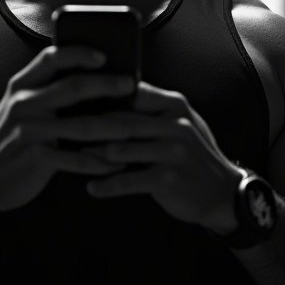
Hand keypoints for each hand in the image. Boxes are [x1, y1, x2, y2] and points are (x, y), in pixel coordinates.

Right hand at [0, 45, 136, 212]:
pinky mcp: (35, 158)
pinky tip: (117, 163)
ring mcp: (29, 131)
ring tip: (135, 127)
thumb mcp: (21, 108)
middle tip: (130, 85)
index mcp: (21, 86)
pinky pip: (76, 159)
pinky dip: (100, 162)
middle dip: (107, 85)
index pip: (51, 58)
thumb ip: (46, 92)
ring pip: (82, 126)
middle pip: (73, 87)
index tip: (104, 55)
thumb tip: (95, 80)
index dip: (79, 53)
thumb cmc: (12, 139)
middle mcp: (23, 104)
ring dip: (113, 127)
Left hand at [63, 81, 242, 232]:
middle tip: (62, 129)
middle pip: (120, 122)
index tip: (73, 99)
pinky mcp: (168, 179)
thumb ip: (152, 108)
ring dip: (92, 156)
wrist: (223, 192)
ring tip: (72, 158)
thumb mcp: (180, 122)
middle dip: (88, 127)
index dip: (100, 96)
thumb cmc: (192, 153)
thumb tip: (112, 92)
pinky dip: (106, 186)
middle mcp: (174, 124)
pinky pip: (127, 181)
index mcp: (173, 105)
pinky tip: (92, 187)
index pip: (131, 92)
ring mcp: (172, 152)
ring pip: (119, 151)